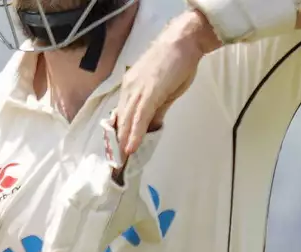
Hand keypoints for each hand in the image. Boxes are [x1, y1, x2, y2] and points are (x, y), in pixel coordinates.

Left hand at [114, 10, 218, 155]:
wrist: (183, 41)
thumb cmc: (177, 62)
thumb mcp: (164, 89)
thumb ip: (156, 108)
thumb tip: (152, 126)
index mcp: (131, 87)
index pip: (122, 113)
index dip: (119, 132)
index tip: (117, 148)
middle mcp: (130, 88)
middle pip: (121, 119)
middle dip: (118, 141)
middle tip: (116, 161)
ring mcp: (138, 90)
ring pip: (127, 120)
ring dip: (123, 141)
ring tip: (121, 160)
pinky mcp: (150, 92)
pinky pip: (139, 117)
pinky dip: (134, 133)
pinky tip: (131, 147)